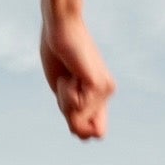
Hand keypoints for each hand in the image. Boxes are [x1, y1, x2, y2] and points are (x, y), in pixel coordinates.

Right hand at [41, 14, 114, 140]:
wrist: (60, 28)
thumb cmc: (58, 55)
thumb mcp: (62, 93)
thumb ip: (72, 114)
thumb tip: (84, 136)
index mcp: (98, 97)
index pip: (94, 132)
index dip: (78, 126)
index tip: (68, 98)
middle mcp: (107, 95)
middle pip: (85, 131)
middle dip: (69, 114)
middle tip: (68, 86)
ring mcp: (105, 90)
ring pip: (78, 119)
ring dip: (64, 99)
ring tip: (69, 75)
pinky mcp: (99, 85)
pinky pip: (76, 107)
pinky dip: (66, 93)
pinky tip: (71, 74)